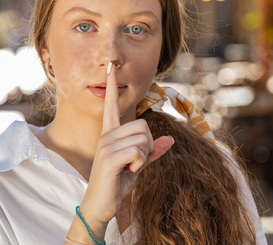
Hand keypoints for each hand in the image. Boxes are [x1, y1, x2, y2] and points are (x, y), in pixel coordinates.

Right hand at [80, 62, 174, 226]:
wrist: (101, 206)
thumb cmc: (117, 183)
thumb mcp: (138, 165)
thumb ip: (152, 151)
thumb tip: (171, 139)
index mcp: (110, 133)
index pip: (111, 104)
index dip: (112, 85)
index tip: (111, 66)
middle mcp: (106, 135)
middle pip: (142, 124)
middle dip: (148, 144)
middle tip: (137, 161)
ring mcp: (106, 145)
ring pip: (143, 137)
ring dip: (144, 156)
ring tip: (131, 167)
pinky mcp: (109, 158)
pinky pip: (138, 151)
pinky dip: (141, 163)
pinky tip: (129, 171)